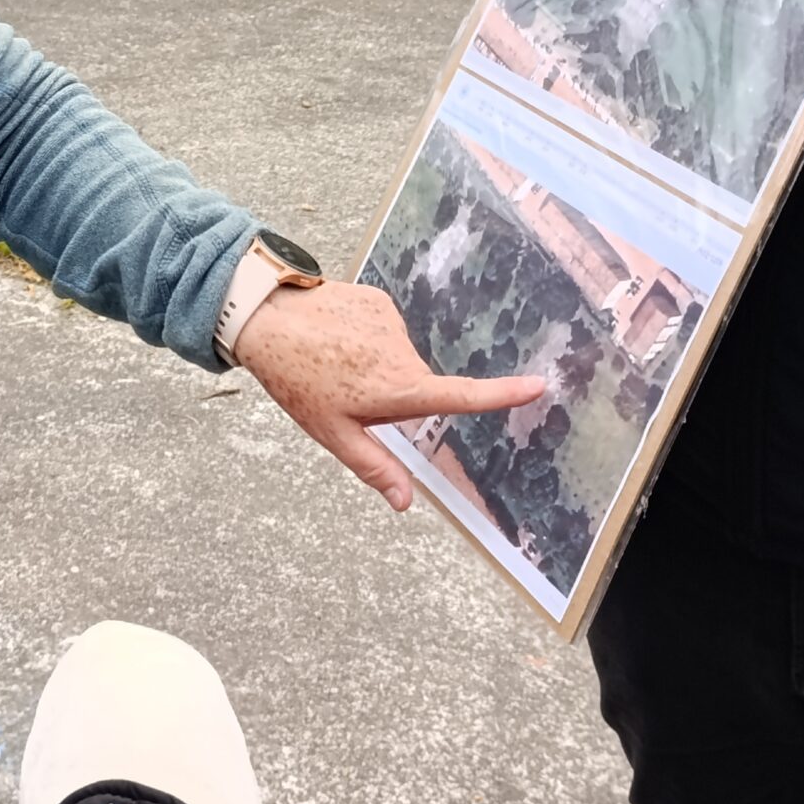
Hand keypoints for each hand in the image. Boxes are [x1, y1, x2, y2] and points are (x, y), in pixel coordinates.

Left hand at [230, 279, 544, 512]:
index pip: (460, 396)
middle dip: (391, 392)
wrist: (265, 318)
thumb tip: (406, 504)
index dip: (502, 394)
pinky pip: (383, 328)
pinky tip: (335, 337)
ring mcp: (392, 321)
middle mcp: (402, 352)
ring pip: (397, 355)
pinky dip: (366, 337)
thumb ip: (375, 467)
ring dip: (374, 363)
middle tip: (345, 392)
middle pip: (415, 382)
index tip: (538, 386)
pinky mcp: (378, 299)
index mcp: (398, 388)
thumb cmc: (296, 380)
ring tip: (333, 362)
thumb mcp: (333, 434)